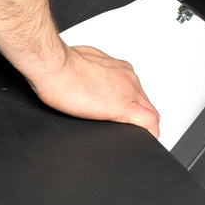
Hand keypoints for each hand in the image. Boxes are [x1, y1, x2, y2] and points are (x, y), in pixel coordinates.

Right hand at [27, 44, 160, 136]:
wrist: (53, 65)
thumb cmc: (58, 64)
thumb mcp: (81, 62)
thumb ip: (90, 72)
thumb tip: (84, 80)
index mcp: (117, 68)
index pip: (135, 90)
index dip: (134, 104)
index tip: (126, 114)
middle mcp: (127, 77)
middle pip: (145, 102)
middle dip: (140, 117)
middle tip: (131, 130)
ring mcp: (128, 91)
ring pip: (150, 112)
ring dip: (143, 125)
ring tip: (134, 137)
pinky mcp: (123, 106)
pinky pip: (148, 122)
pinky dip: (151, 133)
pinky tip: (145, 142)